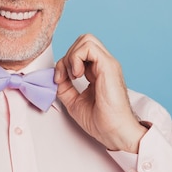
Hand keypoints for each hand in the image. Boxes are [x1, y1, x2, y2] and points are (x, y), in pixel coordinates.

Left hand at [54, 34, 146, 152]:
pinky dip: (76, 57)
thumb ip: (65, 87)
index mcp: (98, 72)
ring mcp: (107, 64)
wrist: (115, 132)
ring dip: (72, 55)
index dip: (64, 63)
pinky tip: (76, 75)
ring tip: (73, 75)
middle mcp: (104, 65)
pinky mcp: (109, 66)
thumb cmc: (102, 121)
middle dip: (68, 55)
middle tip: (66, 76)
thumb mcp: (74, 102)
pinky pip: (89, 47)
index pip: (79, 52)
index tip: (59, 80)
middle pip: (83, 40)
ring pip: (86, 39)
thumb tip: (56, 75)